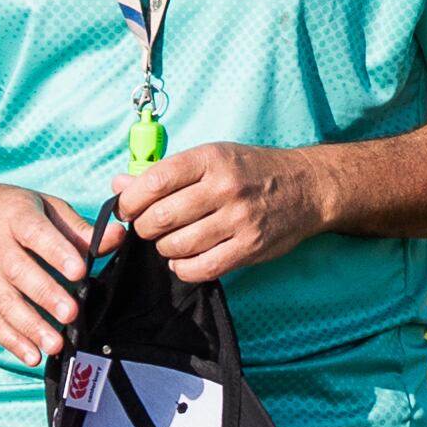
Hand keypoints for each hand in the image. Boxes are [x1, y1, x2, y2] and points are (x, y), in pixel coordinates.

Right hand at [0, 178, 111, 362]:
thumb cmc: (6, 209)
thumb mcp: (42, 205)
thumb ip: (78, 227)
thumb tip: (118, 237)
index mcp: (14, 216)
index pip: (35, 234)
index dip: (57, 252)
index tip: (79, 271)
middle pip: (18, 272)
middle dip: (45, 295)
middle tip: (71, 313)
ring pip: (3, 302)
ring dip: (29, 326)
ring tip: (55, 344)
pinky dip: (10, 340)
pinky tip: (31, 356)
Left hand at [116, 141, 336, 286]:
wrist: (308, 187)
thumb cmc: (253, 171)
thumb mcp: (213, 157)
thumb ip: (166, 172)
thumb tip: (118, 184)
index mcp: (211, 159)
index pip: (155, 182)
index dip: (130, 200)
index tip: (126, 208)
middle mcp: (225, 188)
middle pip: (162, 217)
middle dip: (145, 227)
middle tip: (150, 226)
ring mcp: (239, 219)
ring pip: (177, 245)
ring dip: (164, 248)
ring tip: (170, 241)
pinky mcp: (250, 247)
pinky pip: (201, 268)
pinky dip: (183, 268)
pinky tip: (184, 260)